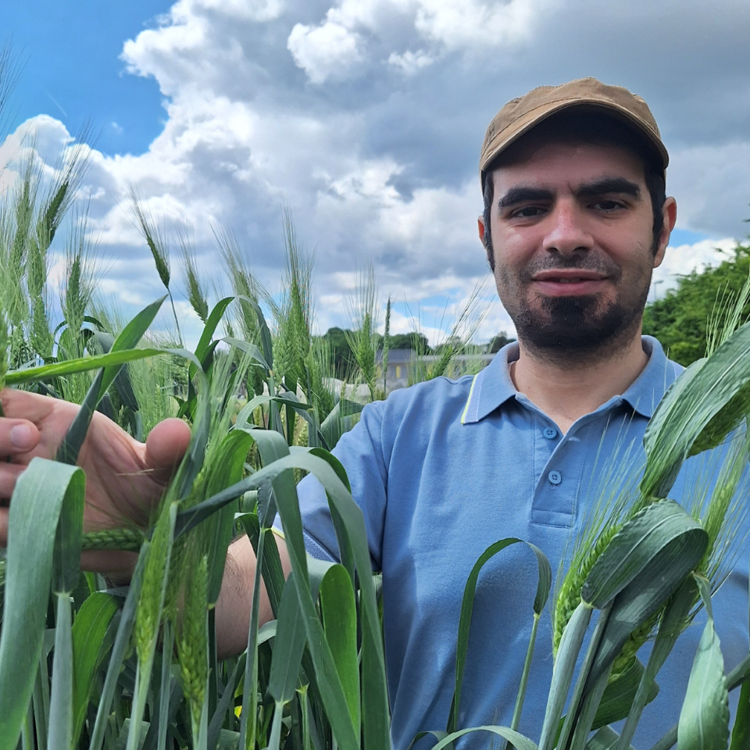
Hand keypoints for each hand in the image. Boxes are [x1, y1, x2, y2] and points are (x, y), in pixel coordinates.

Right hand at [0, 388, 190, 577]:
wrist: (141, 536)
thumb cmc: (144, 488)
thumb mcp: (159, 469)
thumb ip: (166, 451)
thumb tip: (179, 432)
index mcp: (56, 424)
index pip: (9, 402)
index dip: (7, 415)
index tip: (30, 432)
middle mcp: (30, 454)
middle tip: (28, 447)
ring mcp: (17, 492)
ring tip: (27, 487)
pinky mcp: (17, 529)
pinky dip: (2, 524)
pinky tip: (25, 524)